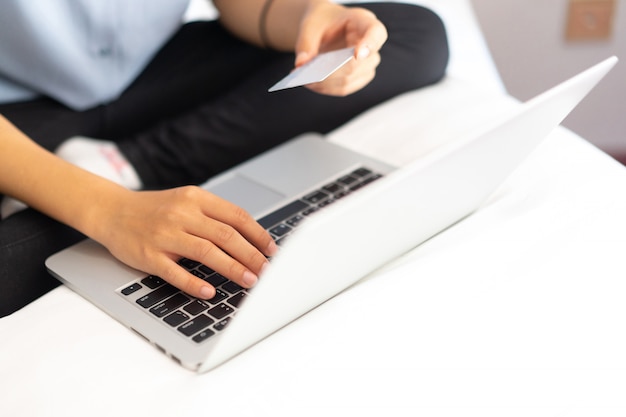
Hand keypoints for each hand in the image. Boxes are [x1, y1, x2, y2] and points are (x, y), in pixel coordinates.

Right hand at [95, 186, 277, 299]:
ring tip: (249, 281)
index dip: (258, 235)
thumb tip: (251, 239)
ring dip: (232, 268)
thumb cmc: (155, 210)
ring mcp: (164, 235)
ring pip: (206, 252)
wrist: (112, 211)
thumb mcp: (186, 202)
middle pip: (226, 235)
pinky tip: (210, 292)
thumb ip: (214, 216)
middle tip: (267, 270)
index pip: (236, 216)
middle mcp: (181, 214)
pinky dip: (194, 283)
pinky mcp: (148, 256)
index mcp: (195, 198)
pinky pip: (175, 272)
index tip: (272, 250)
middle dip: (252, 255)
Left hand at [295, 2, 387, 95]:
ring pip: (351, 79)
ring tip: (305, 81)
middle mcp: (371, 44)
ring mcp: (368, 63)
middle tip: (309, 76)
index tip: (357, 55)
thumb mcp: (311, 24)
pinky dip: (327, 88)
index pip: (376, 33)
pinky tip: (312, 84)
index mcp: (364, 22)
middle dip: (332, 73)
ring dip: (327, 84)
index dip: (370, 45)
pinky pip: (345, 88)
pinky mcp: (359, 77)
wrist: (324, 27)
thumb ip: (305, 42)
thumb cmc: (322, 21)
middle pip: (358, 64)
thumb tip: (301, 64)